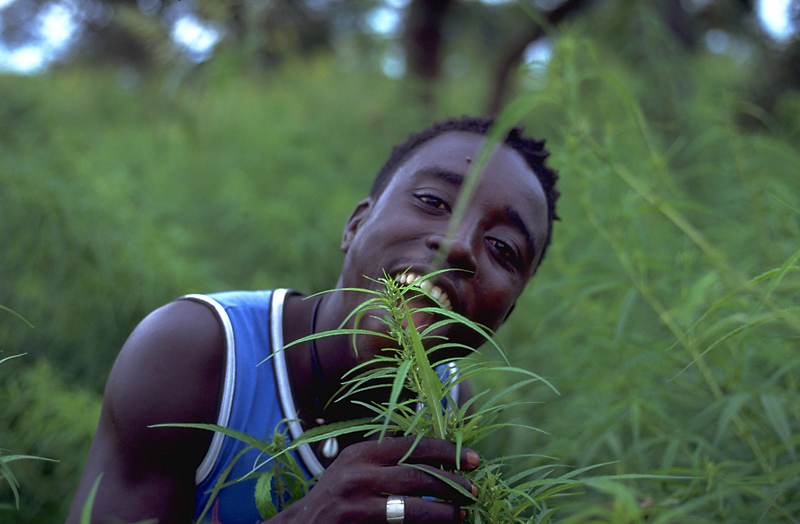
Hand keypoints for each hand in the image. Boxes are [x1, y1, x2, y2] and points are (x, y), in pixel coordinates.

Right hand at [276, 436, 478, 522]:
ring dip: (443, 511)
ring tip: (462, 513)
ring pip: (413, 506)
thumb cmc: (338, 496)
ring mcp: (356, 502)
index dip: (448, 452)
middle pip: (418, 476)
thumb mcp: (357, 468)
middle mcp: (358, 473)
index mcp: (363, 452)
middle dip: (452, 483)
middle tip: (475, 490)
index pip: (414, 446)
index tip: (474, 459)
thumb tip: (438, 456)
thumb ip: (388, 460)